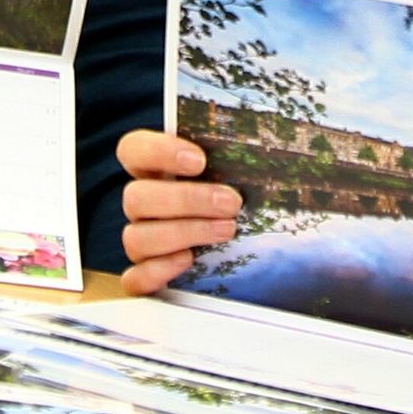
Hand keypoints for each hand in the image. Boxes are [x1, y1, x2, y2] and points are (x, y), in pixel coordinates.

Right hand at [114, 128, 240, 292]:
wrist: (246, 251)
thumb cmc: (236, 196)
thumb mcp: (242, 169)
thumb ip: (241, 153)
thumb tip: (279, 135)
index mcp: (154, 169)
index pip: (133, 149)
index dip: (158, 151)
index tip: (199, 160)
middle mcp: (142, 204)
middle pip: (136, 197)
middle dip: (187, 200)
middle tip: (231, 203)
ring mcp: (141, 241)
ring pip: (137, 237)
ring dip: (184, 232)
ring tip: (227, 230)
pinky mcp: (146, 276)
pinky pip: (135, 279)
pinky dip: (158, 271)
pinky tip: (188, 261)